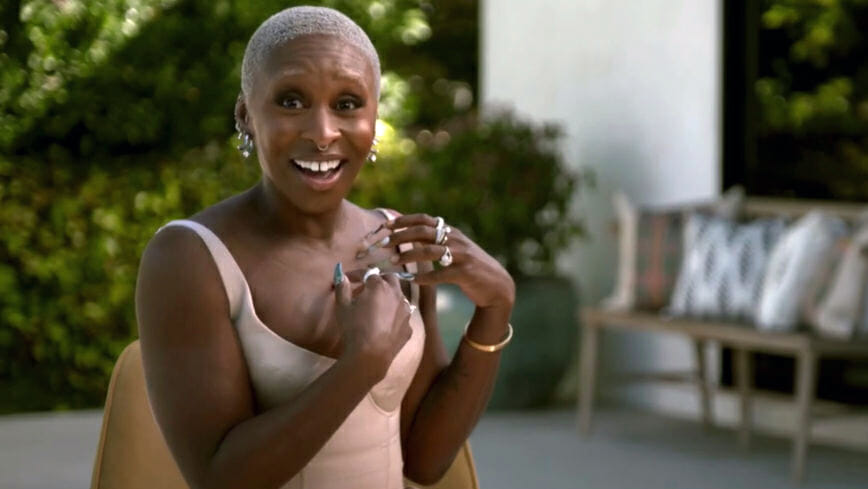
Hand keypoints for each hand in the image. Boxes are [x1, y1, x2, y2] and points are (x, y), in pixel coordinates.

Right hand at [333, 264, 412, 381]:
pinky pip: (401, 316)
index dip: (357, 275)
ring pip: (399, 297)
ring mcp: (406, 312)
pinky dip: (393, 315)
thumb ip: (342, 288)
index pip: (369, 273)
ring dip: (388, 297)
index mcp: (379, 287)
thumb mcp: (343, 307)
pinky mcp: (408, 328)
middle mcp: (397, 295)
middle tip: (366, 289)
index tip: (348, 279)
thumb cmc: (354, 328)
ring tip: (376, 307)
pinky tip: (384, 324)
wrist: (370, 356)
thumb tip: (340, 275)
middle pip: (390, 279)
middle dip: (379, 280)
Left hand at [357, 214, 515, 311]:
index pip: (423, 219)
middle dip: (400, 236)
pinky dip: (424, 277)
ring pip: (429, 251)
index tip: (385, 226)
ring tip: (393, 261)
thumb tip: (411, 237)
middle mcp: (455, 239)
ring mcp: (462, 255)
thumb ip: (437, 241)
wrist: (497, 285)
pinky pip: (440, 274)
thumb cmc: (470, 268)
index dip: (402, 221)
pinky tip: (412, 280)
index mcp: (450, 231)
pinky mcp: (465, 272)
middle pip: (422, 232)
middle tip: (383, 244)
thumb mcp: (455, 249)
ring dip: (408, 255)